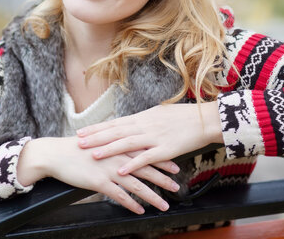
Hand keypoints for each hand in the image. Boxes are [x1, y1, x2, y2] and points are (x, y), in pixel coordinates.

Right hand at [16, 136, 179, 213]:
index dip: (162, 160)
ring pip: (136, 184)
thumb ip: (116, 146)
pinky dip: (131, 204)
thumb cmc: (78, 148)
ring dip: (152, 196)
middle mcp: (117, 156)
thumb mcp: (100, 142)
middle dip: (163, 178)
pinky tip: (139, 210)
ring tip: (164, 205)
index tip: (176, 166)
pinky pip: (119, 195)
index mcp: (119, 146)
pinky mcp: (99, 182)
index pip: (146, 152)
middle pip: (146, 168)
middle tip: (177, 186)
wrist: (57, 154)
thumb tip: (128, 151)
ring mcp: (109, 170)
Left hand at [76, 102, 223, 174]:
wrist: (204, 119)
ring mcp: (155, 137)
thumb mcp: (160, 114)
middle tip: (79, 142)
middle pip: (116, 131)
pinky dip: (132, 164)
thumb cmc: (184, 117)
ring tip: (93, 154)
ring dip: (109, 149)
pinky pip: (146, 157)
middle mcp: (145, 125)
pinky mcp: (165, 149)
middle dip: (96, 137)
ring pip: (127, 143)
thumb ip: (145, 120)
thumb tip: (132, 123)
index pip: (115, 123)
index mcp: (143, 117)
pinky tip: (121, 170)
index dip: (97, 128)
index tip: (82, 131)